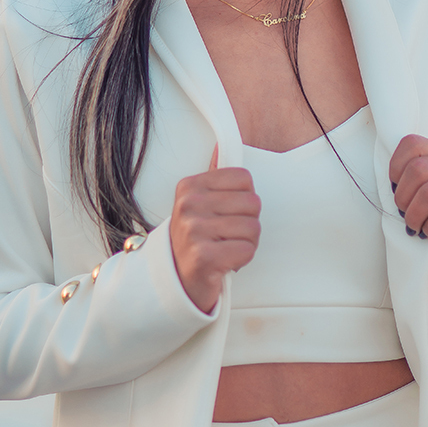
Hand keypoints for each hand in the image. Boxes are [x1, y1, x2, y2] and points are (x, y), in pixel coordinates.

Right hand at [170, 146, 261, 313]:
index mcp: (190, 186)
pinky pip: (247, 250)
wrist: (174, 280)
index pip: (244, 179)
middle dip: (247, 224)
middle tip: (225, 237)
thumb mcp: (197, 203)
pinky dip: (242, 260)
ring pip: (254, 228)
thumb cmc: (193, 240)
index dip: (244, 200)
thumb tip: (221, 147)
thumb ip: (213, 177)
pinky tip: (224, 263)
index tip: (225, 215)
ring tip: (224, 249)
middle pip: (253, 203)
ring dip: (246, 244)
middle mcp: (189, 205)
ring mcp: (195, 230)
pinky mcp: (204, 256)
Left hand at [389, 135, 427, 265]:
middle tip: (403, 213)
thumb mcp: (407, 191)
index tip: (395, 189)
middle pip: (419, 168)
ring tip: (415, 225)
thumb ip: (402, 174)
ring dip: (415, 215)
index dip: (395, 170)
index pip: (413, 144)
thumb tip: (393, 176)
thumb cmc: (424, 217)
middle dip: (403, 197)